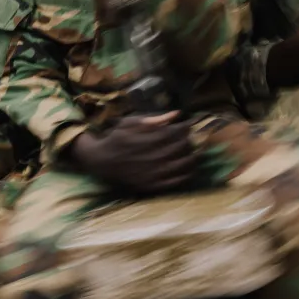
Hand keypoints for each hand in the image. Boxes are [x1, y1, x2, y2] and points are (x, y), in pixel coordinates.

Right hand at [67, 111, 197, 194]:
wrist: (102, 161)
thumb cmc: (117, 137)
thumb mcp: (130, 122)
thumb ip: (153, 118)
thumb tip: (176, 113)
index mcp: (145, 140)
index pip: (172, 133)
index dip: (184, 128)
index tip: (190, 123)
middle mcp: (149, 157)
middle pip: (177, 148)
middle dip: (189, 141)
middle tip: (194, 137)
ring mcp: (150, 173)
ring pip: (178, 165)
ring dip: (191, 158)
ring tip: (196, 152)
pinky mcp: (150, 185)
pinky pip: (172, 182)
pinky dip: (184, 175)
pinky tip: (189, 169)